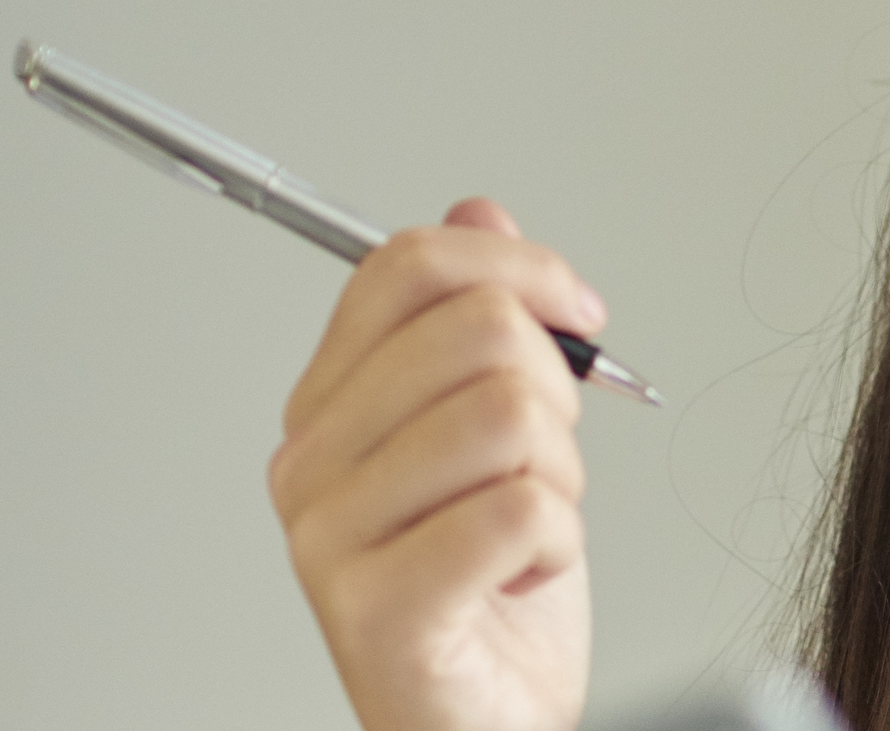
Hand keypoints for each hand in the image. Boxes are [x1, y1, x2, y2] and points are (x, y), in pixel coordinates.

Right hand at [269, 197, 599, 730]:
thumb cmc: (493, 594)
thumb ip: (477, 326)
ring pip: (509, 417)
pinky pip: (520, 511)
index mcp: (327, 409)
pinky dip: (560, 544)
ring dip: (560, 478)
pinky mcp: (379, 608)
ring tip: (529, 529)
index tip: (579, 312)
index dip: (517, 267)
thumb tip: (477, 209)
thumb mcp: (501, 440)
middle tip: (545, 463)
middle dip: (554, 391)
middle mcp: (310, 465)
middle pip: (473, 331)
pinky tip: (524, 578)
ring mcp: (331, 539)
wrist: (487, 722)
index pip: (404, 268)